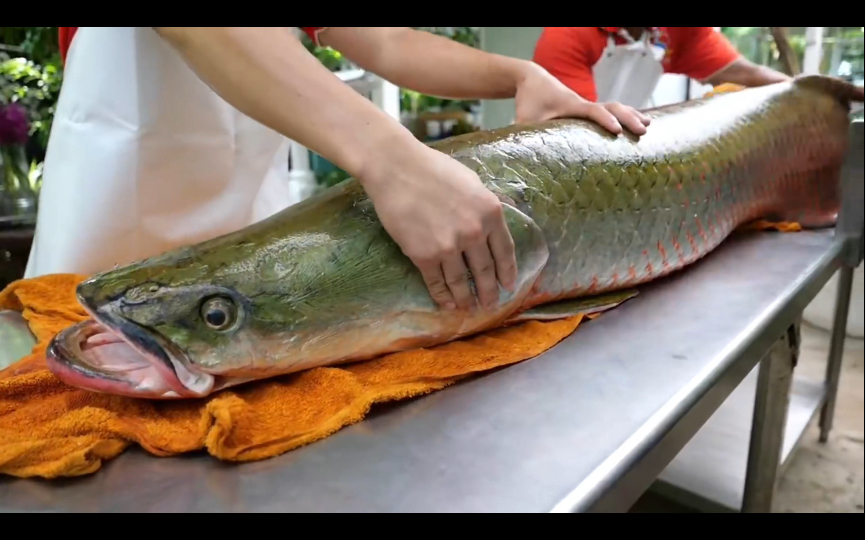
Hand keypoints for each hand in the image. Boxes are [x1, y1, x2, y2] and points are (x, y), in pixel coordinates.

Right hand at [361, 142, 516, 311]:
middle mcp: (474, 233)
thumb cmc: (433, 169)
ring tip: (469, 309)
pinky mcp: (424, 255)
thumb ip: (486, 205)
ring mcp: (449, 246)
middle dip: (489, 291)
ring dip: (467, 299)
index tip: (509, 286)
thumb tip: (499, 217)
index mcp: (490, 212)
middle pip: (485, 271)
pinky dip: (442, 296)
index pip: (505, 251)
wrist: (396, 169)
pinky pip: (437, 282)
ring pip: (462, 281)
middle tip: (491, 304)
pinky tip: (447, 304)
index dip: (508, 272)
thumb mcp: (472, 182)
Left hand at [513, 62, 650, 134]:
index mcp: (571, 105)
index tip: (617, 131)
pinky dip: (624, 115)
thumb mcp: (524, 119)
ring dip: (631, 115)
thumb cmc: (529, 100)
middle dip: (628, 118)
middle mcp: (583, 103)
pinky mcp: (586, 108)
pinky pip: (610, 110)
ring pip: (614, 107)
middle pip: (611, 107)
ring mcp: (587, 105)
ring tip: (649, 125)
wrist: (531, 78)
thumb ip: (526, 137)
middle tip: (643, 131)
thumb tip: (525, 159)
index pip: (593, 111)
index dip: (605, 120)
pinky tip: (637, 122)